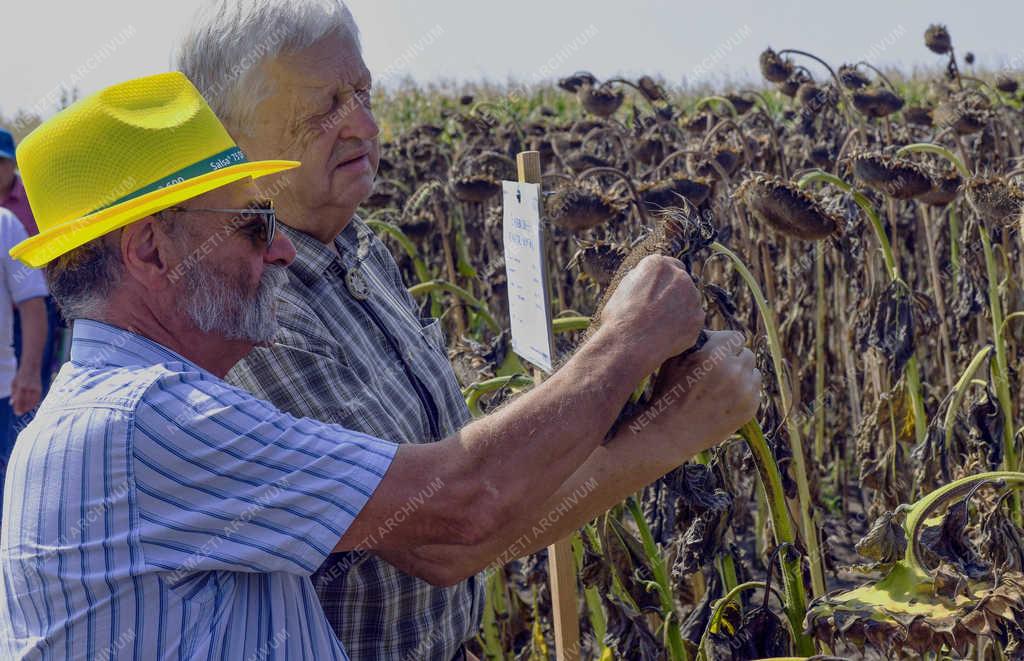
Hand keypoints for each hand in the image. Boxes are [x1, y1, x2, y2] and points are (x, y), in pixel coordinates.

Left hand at [11, 366, 41, 415]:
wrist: (31, 367)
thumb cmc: (20, 376)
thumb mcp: (14, 383)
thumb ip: (13, 394)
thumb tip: (11, 403)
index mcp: (20, 387)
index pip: (19, 400)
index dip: (18, 407)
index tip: (16, 412)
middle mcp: (28, 388)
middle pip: (26, 402)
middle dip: (23, 409)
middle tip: (19, 413)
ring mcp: (35, 388)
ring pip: (33, 401)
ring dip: (29, 407)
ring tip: (24, 410)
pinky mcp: (39, 388)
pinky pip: (37, 399)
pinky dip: (34, 403)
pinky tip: (31, 406)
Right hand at [597, 255, 704, 374]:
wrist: (628, 345)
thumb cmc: (619, 318)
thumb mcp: (623, 288)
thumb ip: (642, 279)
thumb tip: (649, 279)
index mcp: (658, 264)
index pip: (669, 265)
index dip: (662, 281)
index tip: (656, 293)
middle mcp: (679, 276)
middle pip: (682, 282)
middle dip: (673, 294)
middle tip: (658, 311)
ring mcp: (692, 297)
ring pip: (689, 300)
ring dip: (680, 309)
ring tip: (660, 326)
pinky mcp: (698, 318)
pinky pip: (693, 320)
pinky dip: (684, 326)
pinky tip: (668, 335)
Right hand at [645, 330, 760, 452]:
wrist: (671, 433)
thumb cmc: (668, 393)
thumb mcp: (674, 359)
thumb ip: (697, 341)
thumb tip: (713, 333)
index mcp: (714, 355)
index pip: (736, 337)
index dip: (724, 344)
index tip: (714, 353)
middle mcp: (734, 371)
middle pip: (746, 353)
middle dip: (733, 359)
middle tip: (716, 372)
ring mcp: (744, 391)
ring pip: (753, 372)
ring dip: (741, 375)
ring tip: (720, 386)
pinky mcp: (750, 409)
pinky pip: (755, 391)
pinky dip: (744, 392)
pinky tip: (724, 399)